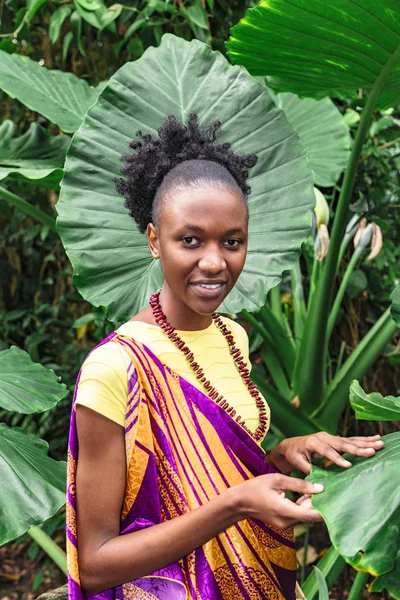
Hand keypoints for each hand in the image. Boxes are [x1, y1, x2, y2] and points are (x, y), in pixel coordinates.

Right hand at [236, 473, 323, 529]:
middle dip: (319, 503)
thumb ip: (299, 484)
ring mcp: (285, 525)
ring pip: (305, 516)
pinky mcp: (284, 524)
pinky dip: (303, 507)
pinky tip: (304, 495)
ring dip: (311, 504)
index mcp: (286, 511)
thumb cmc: (256, 487)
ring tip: (315, 488)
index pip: (312, 516)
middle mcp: (288, 522)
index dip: (325, 508)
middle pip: (311, 516)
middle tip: (326, 487)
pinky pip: (298, 517)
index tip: (334, 497)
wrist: (239, 502)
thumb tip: (320, 488)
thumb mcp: (277, 480)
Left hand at [266, 432, 383, 474]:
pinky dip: (363, 440)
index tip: (348, 465)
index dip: (337, 458)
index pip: (327, 451)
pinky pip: (351, 440)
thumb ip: (307, 469)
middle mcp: (323, 437)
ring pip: (349, 440)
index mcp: (313, 442)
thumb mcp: (297, 462)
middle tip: (372, 450)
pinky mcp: (335, 439)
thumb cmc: (294, 454)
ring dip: (365, 442)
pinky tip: (375, 439)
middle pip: (342, 443)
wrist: (291, 444)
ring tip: (380, 443)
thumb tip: (318, 482)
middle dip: (358, 448)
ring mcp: (330, 437)